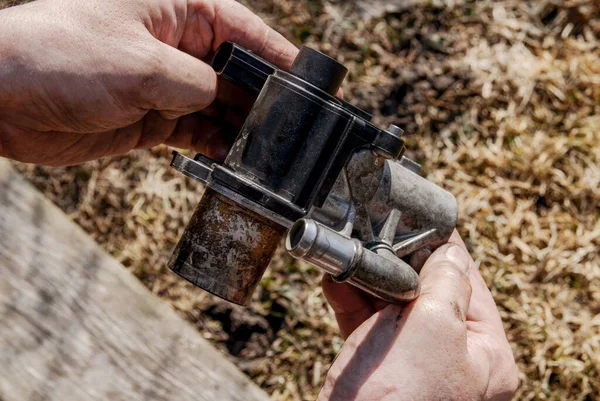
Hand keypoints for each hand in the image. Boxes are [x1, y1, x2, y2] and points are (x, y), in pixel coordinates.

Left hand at [0, 0, 297, 165]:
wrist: (2, 98)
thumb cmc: (62, 56)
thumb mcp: (145, 66)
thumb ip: (200, 86)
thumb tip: (230, 105)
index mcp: (179, 11)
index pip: (245, 31)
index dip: (280, 58)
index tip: (312, 83)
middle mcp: (177, 45)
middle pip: (238, 73)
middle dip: (264, 102)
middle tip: (293, 132)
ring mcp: (166, 83)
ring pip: (221, 108)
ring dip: (242, 131)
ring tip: (268, 155)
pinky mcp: (152, 118)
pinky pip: (197, 133)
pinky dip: (215, 148)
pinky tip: (234, 162)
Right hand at [319, 232, 517, 400]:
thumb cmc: (399, 399)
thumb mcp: (433, 331)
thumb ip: (445, 284)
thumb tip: (449, 251)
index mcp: (484, 352)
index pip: (467, 281)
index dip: (443, 246)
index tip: (421, 217)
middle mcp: (452, 356)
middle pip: (427, 289)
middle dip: (396, 260)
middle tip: (375, 230)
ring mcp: (413, 361)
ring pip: (392, 303)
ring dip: (368, 276)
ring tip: (349, 251)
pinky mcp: (378, 365)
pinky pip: (366, 322)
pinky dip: (350, 298)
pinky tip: (335, 279)